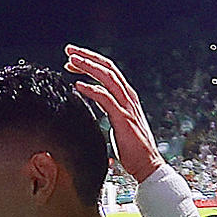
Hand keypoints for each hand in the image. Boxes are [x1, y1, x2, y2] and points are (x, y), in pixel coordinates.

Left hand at [64, 44, 163, 182]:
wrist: (147, 166)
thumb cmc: (132, 150)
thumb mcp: (118, 123)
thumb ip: (109, 110)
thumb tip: (96, 105)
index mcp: (127, 97)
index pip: (108, 72)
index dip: (91, 62)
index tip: (73, 60)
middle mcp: (129, 97)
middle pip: (107, 68)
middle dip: (87, 56)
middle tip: (68, 49)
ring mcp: (127, 106)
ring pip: (107, 78)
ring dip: (87, 66)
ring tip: (70, 60)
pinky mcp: (123, 118)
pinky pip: (105, 99)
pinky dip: (91, 90)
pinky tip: (78, 85)